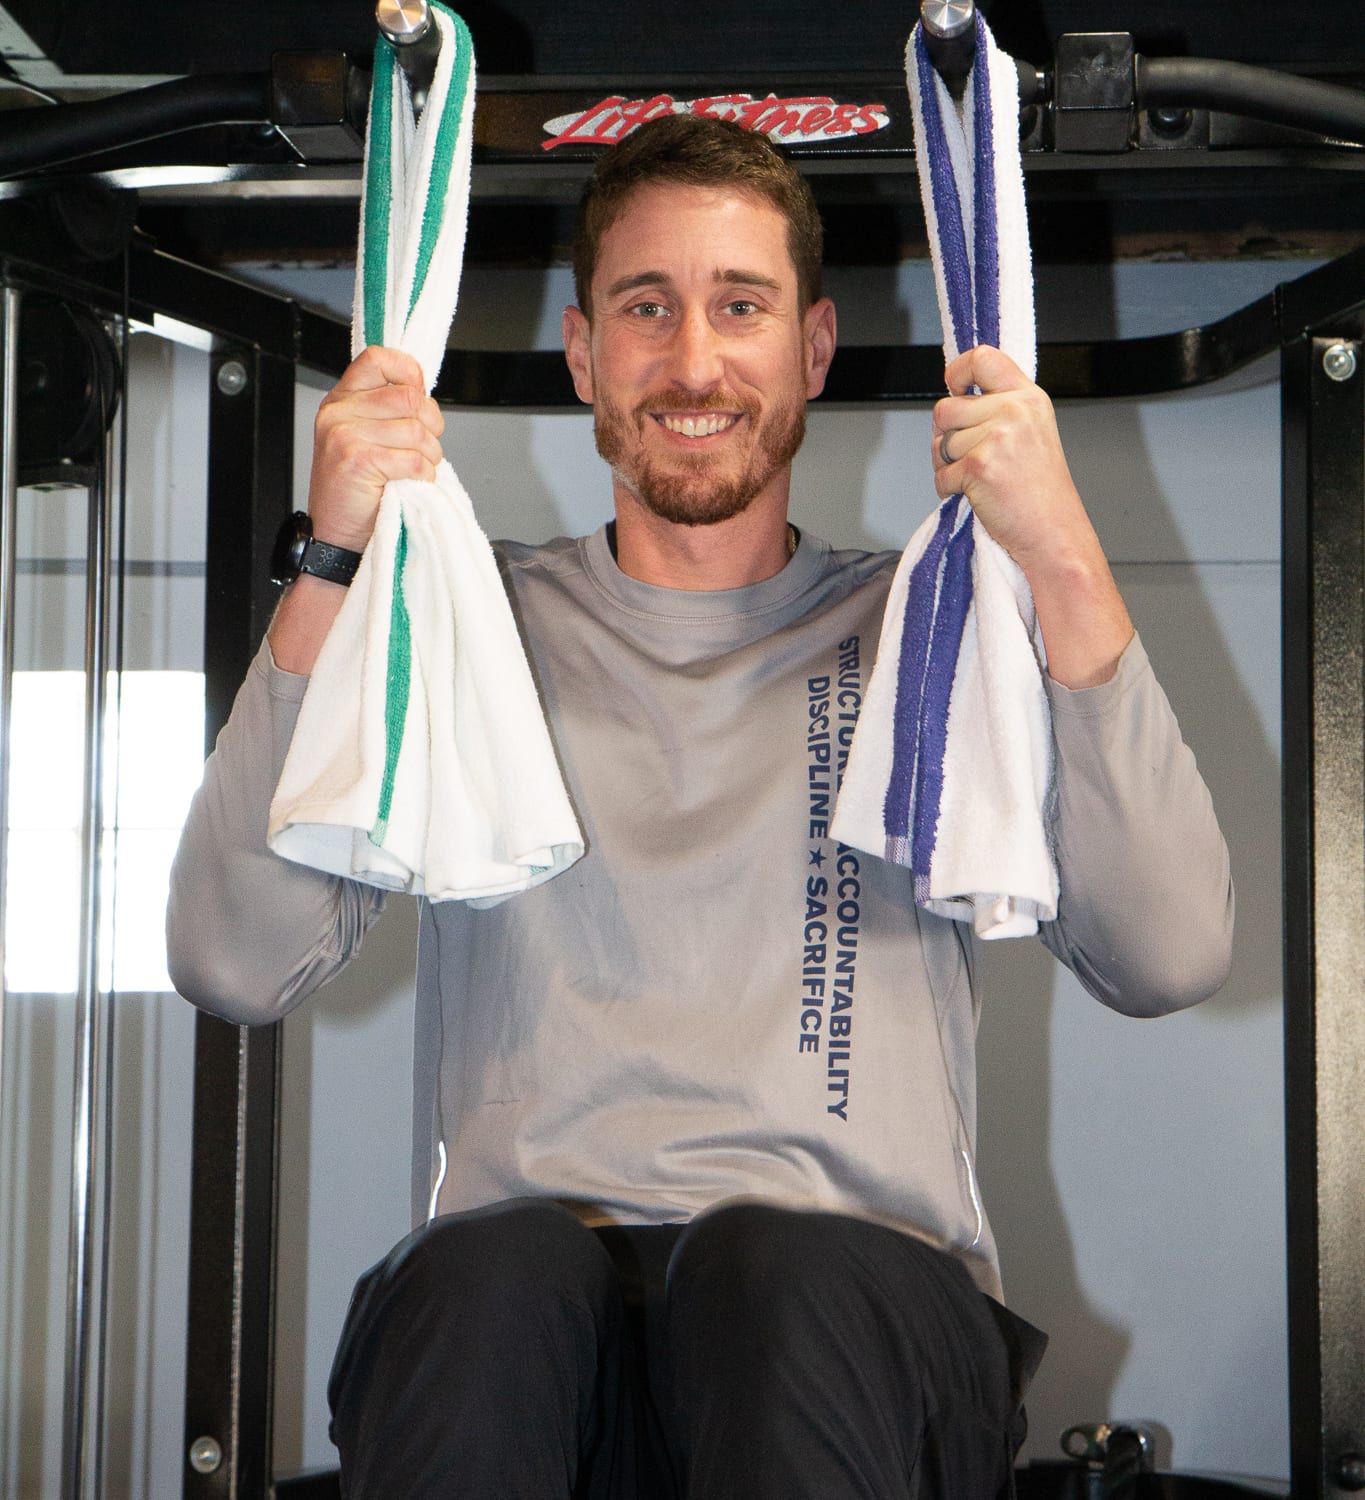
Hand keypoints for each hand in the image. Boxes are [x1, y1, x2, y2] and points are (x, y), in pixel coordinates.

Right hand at [306, 346, 445, 551]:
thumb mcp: (366, 438)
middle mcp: (339, 412)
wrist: (335, 537)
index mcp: (341, 400)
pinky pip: (414, 460)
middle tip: (422, 448)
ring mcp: (345, 434)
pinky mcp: (357, 460)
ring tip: (411, 472)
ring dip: (428, 457)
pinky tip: (407, 484)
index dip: (409, 374)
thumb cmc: (357, 491)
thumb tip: (424, 394)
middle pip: (410, 398)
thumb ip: (388, 411)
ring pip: (417, 431)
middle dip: (430, 426)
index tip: (418, 398)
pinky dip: (422, 477)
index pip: (379, 358)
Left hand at [931, 344, 1132, 687]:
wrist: (1054, 534)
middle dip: (945, 437)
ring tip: (978, 482)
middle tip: (970, 459)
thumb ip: (999, 410)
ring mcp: (996, 437)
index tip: (955, 387)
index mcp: (1028, 398)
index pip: (982, 358)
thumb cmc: (1041, 493)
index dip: (958, 371)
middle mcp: (1014, 410)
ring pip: (939, 443)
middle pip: (945, 408)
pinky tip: (976, 498)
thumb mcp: (1031, 434)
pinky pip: (940, 473)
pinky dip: (949, 490)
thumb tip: (953, 399)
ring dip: (946, 466)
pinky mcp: (979, 465)